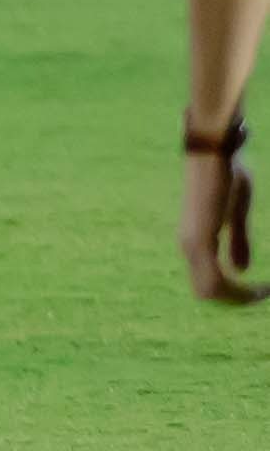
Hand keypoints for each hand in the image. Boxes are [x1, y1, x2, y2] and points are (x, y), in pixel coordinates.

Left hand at [188, 115, 263, 304]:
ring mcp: (191, 244)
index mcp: (196, 241)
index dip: (235, 294)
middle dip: (237, 300)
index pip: (208, 283)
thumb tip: (241, 269)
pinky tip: (259, 287)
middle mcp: (188, 246)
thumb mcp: (236, 213)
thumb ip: (238, 241)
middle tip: (264, 294)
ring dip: (240, 298)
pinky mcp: (200, 239)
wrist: (215, 150)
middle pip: (207, 293)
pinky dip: (237, 290)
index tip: (263, 291)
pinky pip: (214, 280)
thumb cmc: (226, 175)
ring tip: (264, 292)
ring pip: (210, 292)